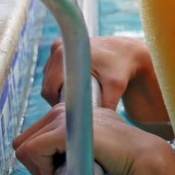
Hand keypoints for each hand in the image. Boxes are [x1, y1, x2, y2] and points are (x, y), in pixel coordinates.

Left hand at [13, 103, 174, 174]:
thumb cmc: (120, 161)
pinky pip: (32, 151)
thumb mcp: (90, 149)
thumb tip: (46, 170)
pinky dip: (41, 169)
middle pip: (24, 141)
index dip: (42, 160)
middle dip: (37, 164)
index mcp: (72, 112)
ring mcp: (64, 117)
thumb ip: (71, 150)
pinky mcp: (63, 130)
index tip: (61, 173)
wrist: (142, 159)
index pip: (36, 136)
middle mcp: (65, 109)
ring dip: (39, 168)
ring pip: (24, 147)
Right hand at [41, 36, 166, 122]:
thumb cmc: (122, 68)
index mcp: (65, 56)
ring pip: (49, 79)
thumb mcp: (116, 87)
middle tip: (77, 107)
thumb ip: (105, 105)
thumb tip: (94, 127)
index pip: (49, 90)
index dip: (57, 104)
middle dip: (59, 98)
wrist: (127, 50)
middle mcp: (58, 48)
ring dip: (60, 90)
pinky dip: (62, 81)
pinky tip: (77, 86)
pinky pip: (53, 72)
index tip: (73, 111)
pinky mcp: (61, 48)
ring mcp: (58, 47)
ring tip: (79, 97)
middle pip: (47, 85)